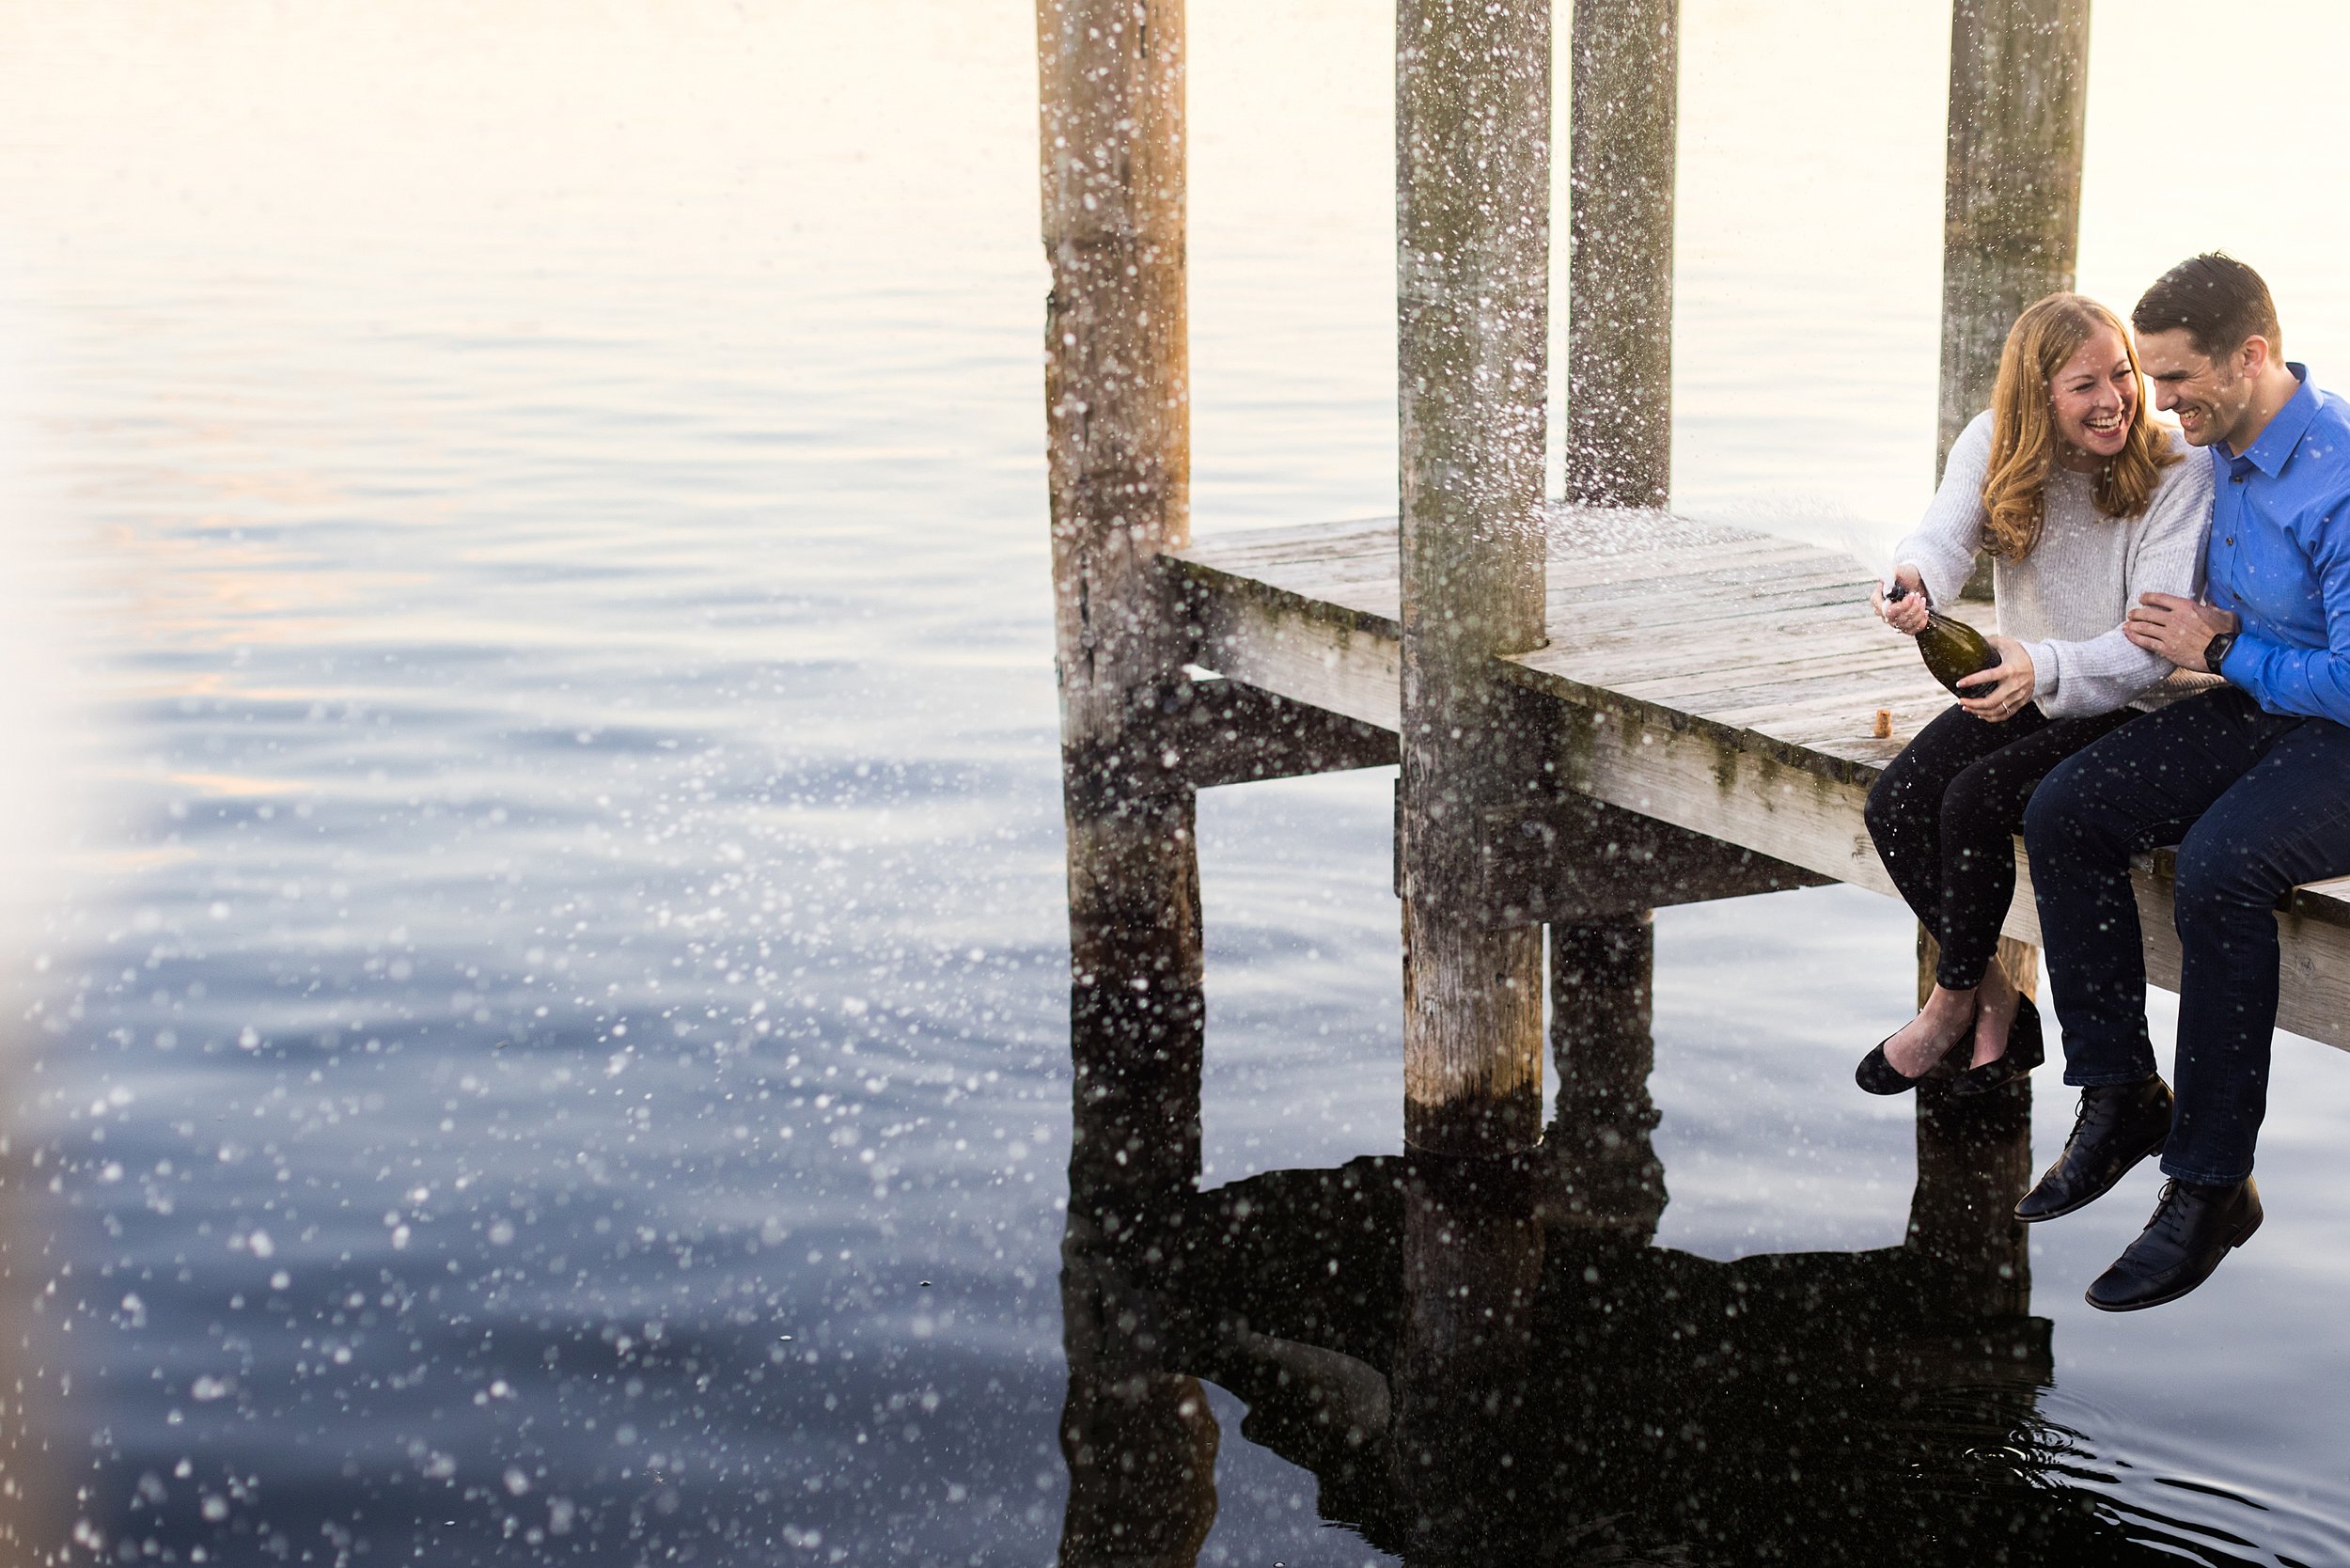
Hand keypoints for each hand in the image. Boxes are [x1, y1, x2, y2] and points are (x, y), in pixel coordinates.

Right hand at [1872, 566, 1928, 635]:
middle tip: (1918, 595)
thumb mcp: (1899, 571)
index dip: (1902, 605)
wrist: (1916, 582)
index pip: (1887, 611)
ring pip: (1905, 625)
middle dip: (1912, 608)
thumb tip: (1885, 583)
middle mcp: (1882, 613)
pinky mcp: (1903, 627)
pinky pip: (1911, 631)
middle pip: (1897, 619)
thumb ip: (1891, 574)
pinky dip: (1921, 622)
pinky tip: (1925, 612)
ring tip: (1922, 599)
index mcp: (1877, 600)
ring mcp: (1893, 621)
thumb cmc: (1906, 575)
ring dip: (1918, 612)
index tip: (1912, 594)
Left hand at [1956, 636, 2036, 721]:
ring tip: (1966, 707)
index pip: (1988, 676)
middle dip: (1973, 703)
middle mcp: (2014, 685)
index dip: (1972, 681)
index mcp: (2009, 670)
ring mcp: (2018, 696)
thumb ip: (1990, 642)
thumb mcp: (2007, 643)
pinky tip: (1980, 714)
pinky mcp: (2021, 702)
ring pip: (1996, 711)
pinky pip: (2005, 715)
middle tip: (1960, 700)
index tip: (1959, 683)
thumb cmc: (2022, 654)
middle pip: (1991, 701)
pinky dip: (1991, 717)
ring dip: (1979, 712)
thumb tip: (1971, 641)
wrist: (2044, 665)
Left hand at [2123, 593, 2238, 670]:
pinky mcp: (2167, 649)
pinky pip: (2146, 642)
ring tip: (2126, 625)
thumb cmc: (2227, 633)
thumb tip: (2210, 603)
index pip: (2161, 598)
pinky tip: (2129, 636)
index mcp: (2187, 607)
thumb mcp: (2224, 614)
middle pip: (2148, 613)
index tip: (2142, 598)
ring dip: (2132, 626)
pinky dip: (2135, 638)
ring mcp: (2169, 635)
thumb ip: (2213, 607)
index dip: (2148, 597)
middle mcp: (2175, 619)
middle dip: (2136, 613)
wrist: (2225, 653)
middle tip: (2131, 613)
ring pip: (2144, 628)